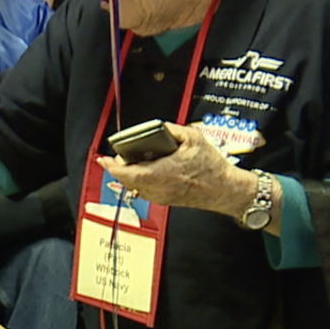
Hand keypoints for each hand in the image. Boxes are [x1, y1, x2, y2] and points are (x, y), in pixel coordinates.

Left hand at [96, 123, 254, 215]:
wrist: (225, 189)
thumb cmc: (211, 166)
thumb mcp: (193, 138)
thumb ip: (172, 130)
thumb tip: (158, 128)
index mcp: (162, 172)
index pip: (128, 173)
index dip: (113, 166)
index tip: (104, 159)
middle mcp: (158, 188)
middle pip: (126, 181)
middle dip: (117, 169)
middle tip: (114, 158)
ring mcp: (160, 196)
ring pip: (133, 187)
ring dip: (127, 176)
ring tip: (126, 163)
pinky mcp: (165, 200)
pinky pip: (143, 191)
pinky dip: (137, 181)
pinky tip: (141, 172)